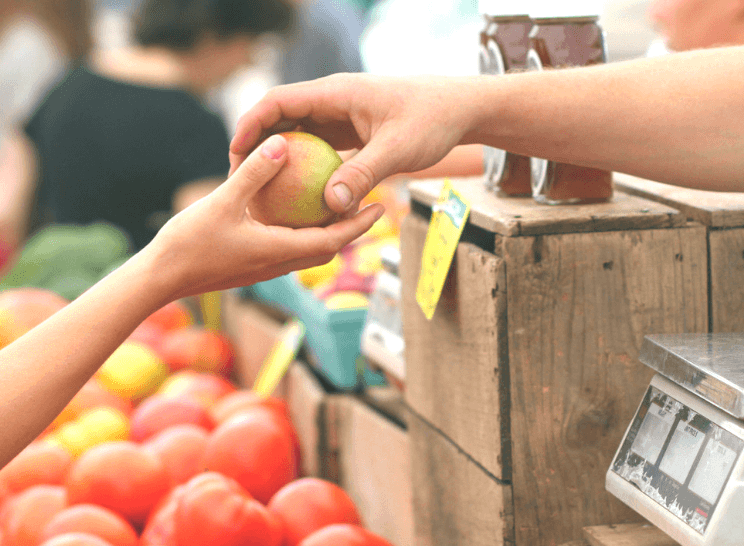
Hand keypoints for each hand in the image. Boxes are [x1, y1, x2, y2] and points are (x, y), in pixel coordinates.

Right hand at [146, 133, 384, 303]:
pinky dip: (302, 232)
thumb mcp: (222, 202)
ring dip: (328, 232)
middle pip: (328, 248)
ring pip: (308, 250)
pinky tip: (294, 213)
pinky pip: (288, 248)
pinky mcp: (252, 266)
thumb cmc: (189, 243)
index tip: (381, 207)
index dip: (359, 225)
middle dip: (351, 229)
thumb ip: (254, 173)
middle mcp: (279, 264)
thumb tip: (282, 143)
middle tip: (368, 204)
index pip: (334, 240)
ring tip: (338, 206)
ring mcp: (266, 268)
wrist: (162, 279)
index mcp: (280, 251)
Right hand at [229, 74, 473, 215]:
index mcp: (335, 93)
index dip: (251, 126)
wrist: (459, 110)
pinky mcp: (351, 133)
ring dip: (280, 161)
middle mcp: (332, 102)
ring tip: (263, 193)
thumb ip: (363, 175)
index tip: (235, 155)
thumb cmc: (431, 121)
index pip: (278, 102)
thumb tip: (330, 206)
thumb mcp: (397, 150)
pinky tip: (300, 198)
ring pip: (298, 136)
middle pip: (281, 119)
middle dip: (257, 146)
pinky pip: (319, 150)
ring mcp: (340, 117)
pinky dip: (306, 170)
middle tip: (240, 180)